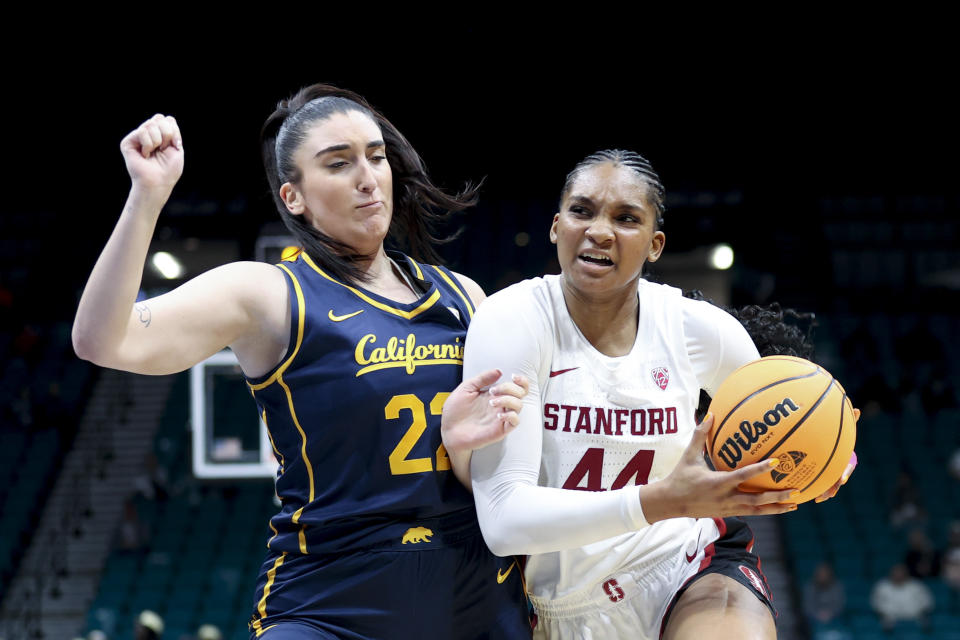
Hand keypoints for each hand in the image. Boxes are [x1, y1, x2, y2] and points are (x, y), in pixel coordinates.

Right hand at [120, 114, 183, 194]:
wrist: (158, 182)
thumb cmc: (168, 170)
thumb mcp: (176, 148)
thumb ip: (172, 131)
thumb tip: (165, 119)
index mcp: (160, 135)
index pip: (168, 119)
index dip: (174, 131)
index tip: (175, 146)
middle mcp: (148, 134)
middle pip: (159, 118)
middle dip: (166, 135)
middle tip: (162, 150)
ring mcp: (137, 137)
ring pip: (150, 124)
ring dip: (157, 141)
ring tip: (153, 153)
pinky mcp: (128, 142)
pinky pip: (141, 132)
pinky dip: (148, 145)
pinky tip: (145, 155)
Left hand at [441, 370, 528, 453]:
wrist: (448, 430)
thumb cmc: (456, 410)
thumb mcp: (466, 388)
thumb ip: (482, 379)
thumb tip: (499, 371)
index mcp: (495, 394)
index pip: (517, 386)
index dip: (521, 381)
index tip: (513, 377)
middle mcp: (501, 405)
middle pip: (520, 393)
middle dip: (509, 388)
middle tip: (492, 391)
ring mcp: (502, 417)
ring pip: (519, 406)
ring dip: (508, 400)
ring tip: (491, 402)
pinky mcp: (500, 430)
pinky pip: (515, 422)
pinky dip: (510, 416)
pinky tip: (498, 415)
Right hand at [640, 414, 796, 523]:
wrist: (670, 503)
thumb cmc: (679, 477)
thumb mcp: (689, 456)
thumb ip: (700, 435)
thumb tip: (710, 415)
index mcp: (719, 482)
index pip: (744, 475)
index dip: (761, 469)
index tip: (777, 462)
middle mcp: (727, 497)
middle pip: (757, 499)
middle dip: (777, 496)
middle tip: (796, 489)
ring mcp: (728, 508)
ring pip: (758, 510)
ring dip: (777, 507)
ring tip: (795, 504)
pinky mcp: (728, 513)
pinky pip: (751, 512)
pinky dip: (766, 510)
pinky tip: (777, 507)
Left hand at [814, 408, 859, 502]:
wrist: (833, 446)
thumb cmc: (837, 437)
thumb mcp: (842, 430)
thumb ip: (848, 422)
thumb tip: (857, 409)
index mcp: (845, 459)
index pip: (846, 468)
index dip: (844, 474)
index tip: (842, 479)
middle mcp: (839, 468)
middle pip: (837, 480)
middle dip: (834, 487)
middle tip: (830, 494)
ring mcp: (831, 473)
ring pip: (829, 485)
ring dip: (825, 492)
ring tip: (818, 499)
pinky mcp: (822, 475)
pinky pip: (819, 483)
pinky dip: (814, 489)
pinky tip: (806, 494)